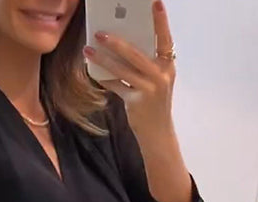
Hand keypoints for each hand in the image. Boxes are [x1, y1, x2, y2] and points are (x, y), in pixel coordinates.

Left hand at [84, 0, 176, 141]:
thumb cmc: (155, 102)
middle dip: (116, 42)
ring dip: (103, 59)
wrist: (157, 132)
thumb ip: (146, 64)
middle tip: (100, 32)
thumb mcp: (157, 80)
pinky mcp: (136, 101)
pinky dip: (104, 78)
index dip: (161, 21)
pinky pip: (116, 86)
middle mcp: (161, 75)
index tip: (155, 3)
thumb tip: (121, 45)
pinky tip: (93, 71)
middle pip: (136, 54)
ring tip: (89, 49)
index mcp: (168, 65)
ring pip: (122, 69)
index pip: (165, 39)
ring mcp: (149, 89)